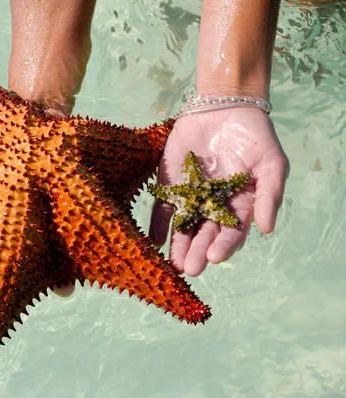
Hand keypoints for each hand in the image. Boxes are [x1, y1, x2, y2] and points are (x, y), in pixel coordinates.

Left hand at [149, 107, 289, 276]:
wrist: (225, 107)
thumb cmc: (254, 137)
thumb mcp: (271, 164)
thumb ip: (269, 195)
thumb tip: (267, 229)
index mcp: (239, 205)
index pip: (231, 232)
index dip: (223, 245)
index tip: (215, 257)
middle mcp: (213, 206)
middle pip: (205, 234)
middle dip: (197, 252)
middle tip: (190, 268)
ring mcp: (190, 196)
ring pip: (183, 226)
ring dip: (178, 245)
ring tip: (174, 264)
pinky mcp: (170, 184)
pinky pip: (162, 207)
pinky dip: (158, 223)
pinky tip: (154, 239)